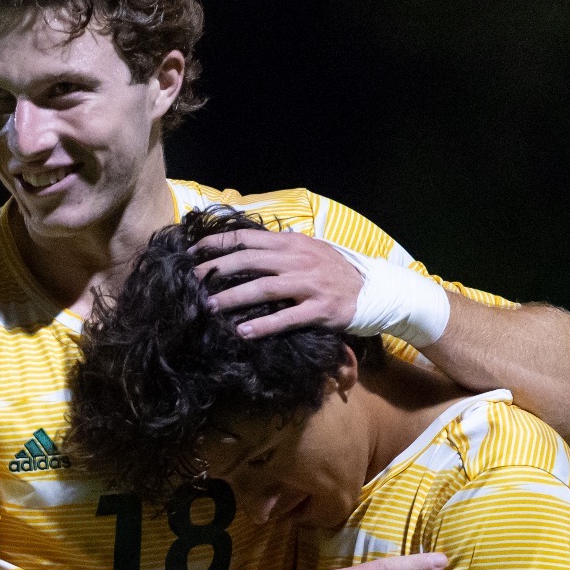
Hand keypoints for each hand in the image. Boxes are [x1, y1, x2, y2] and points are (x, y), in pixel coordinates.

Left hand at [193, 228, 362, 338]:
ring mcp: (309, 284)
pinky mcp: (319, 309)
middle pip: (249, 260)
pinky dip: (264, 325)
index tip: (193, 252)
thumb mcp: (313, 249)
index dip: (217, 243)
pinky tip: (244, 332)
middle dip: (217, 269)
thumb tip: (259, 240)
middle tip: (194, 281)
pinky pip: (287, 318)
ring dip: (233, 297)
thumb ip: (286, 245)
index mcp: (293, 243)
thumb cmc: (338, 271)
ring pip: (264, 288)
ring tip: (210, 306)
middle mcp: (298, 260)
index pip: (247, 237)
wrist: (375, 291)